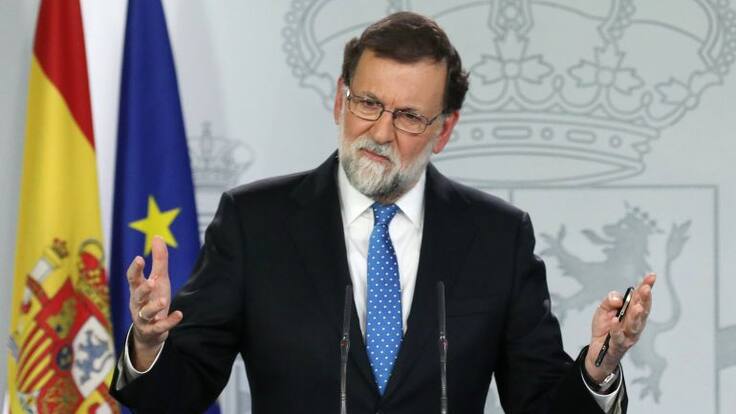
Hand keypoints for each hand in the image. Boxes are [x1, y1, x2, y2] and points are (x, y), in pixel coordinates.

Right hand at [127, 236, 182, 370]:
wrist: (150, 332)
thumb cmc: (153, 299)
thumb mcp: (159, 279)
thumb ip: (158, 259)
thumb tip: (157, 236)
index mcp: (137, 289)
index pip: (133, 278)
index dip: (135, 269)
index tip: (140, 258)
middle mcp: (138, 303)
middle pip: (137, 295)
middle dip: (143, 289)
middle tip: (152, 282)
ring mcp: (144, 319)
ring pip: (145, 313)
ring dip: (154, 306)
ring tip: (163, 300)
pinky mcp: (153, 330)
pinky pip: (160, 327)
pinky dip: (169, 322)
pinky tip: (179, 314)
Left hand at [584, 273, 655, 381]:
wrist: (597, 351)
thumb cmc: (604, 329)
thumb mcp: (603, 310)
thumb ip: (610, 301)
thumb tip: (618, 298)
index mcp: (632, 313)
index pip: (641, 298)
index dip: (647, 287)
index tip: (652, 276)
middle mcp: (635, 324)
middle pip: (642, 311)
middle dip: (644, 299)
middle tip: (646, 289)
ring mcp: (629, 336)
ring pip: (634, 325)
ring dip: (636, 316)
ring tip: (637, 306)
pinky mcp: (619, 345)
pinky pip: (618, 337)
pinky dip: (617, 329)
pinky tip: (616, 321)